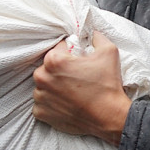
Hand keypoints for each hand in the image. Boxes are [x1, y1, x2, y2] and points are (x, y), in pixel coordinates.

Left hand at [32, 31, 130, 145]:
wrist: (109, 116)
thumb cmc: (108, 86)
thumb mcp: (109, 52)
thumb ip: (97, 37)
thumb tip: (92, 33)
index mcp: (54, 61)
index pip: (59, 48)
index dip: (72, 53)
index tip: (80, 62)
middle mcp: (42, 78)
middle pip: (48, 67)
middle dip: (61, 70)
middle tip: (78, 78)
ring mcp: (40, 97)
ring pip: (44, 85)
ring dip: (55, 86)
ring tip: (73, 92)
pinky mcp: (41, 113)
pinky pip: (43, 103)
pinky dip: (53, 103)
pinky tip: (68, 103)